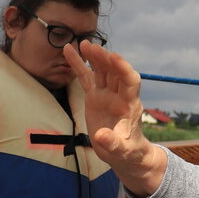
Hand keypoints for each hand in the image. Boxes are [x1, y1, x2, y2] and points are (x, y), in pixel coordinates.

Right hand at [64, 42, 166, 195]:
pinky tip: (68, 50)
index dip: (123, 68)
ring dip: (94, 57)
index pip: (130, 81)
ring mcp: (106, 94)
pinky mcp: (95, 97)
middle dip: (105, 59)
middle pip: (114, 71)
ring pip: (101, 71)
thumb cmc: (127, 151)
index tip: (113, 56)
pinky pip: (86, 77)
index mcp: (130, 105)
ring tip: (83, 44)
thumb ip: (113, 144)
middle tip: (92, 47)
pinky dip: (78, 64)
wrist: (124, 153)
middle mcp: (119, 95)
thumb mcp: (121, 151)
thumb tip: (100, 136)